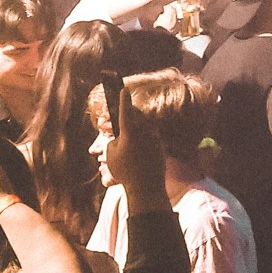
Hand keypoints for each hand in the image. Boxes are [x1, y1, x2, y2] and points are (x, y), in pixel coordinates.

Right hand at [107, 79, 169, 212]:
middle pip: (135, 116)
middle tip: (119, 120)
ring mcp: (154, 136)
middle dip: (127, 116)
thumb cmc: (125, 170)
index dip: (122, 99)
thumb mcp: (111, 154)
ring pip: (143, 126)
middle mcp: (145, 129)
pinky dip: (142, 140)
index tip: (122, 88)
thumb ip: (114, 140)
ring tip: (127, 141)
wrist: (146, 185)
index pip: (124, 110)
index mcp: (130, 130)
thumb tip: (121, 135)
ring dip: (135, 129)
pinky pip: (149, 137)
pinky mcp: (160, 143)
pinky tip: (137, 150)